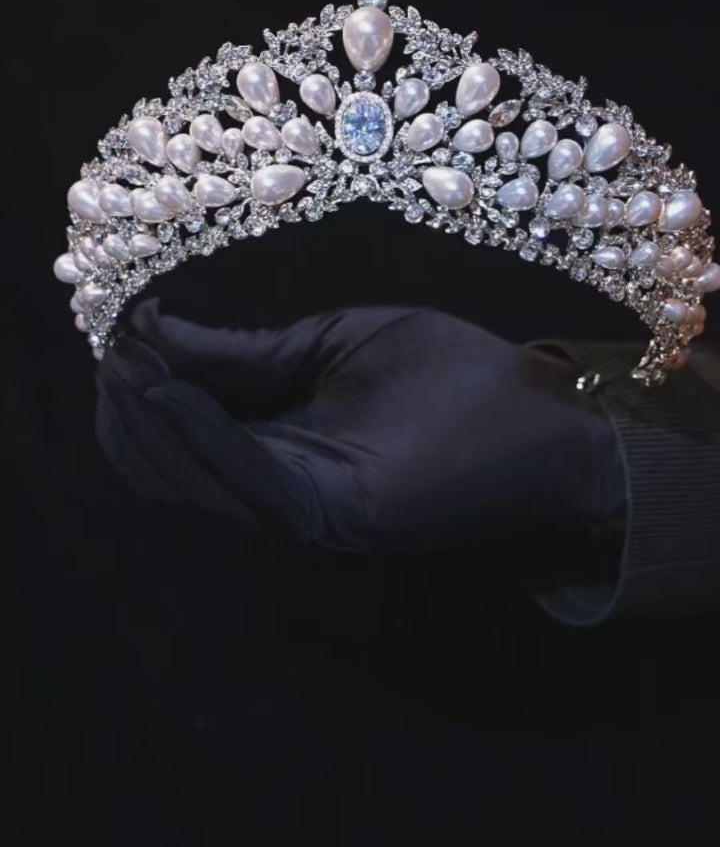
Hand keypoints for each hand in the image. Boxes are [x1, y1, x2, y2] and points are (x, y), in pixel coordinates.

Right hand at [95, 299, 618, 551]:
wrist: (548, 412)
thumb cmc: (456, 374)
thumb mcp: (336, 341)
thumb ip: (252, 353)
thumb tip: (160, 334)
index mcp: (285, 449)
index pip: (182, 441)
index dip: (140, 395)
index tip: (117, 338)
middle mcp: (286, 490)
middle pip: (171, 469)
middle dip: (129, 411)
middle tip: (112, 350)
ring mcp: (309, 508)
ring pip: (194, 480)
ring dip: (151, 421)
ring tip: (127, 360)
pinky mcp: (338, 511)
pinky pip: (248, 476)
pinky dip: (201, 432)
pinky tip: (172, 385)